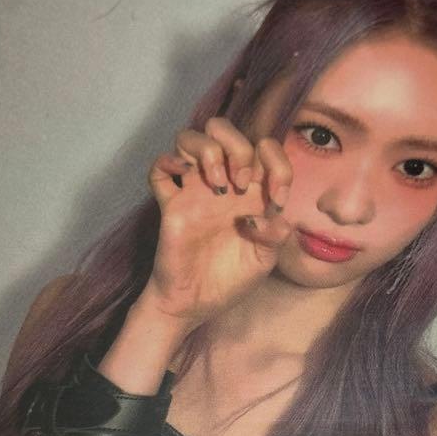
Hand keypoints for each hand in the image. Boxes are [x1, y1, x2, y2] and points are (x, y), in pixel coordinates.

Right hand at [143, 116, 294, 326]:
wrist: (194, 303)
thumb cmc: (230, 281)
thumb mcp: (264, 262)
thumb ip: (275, 237)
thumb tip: (266, 216)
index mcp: (252, 193)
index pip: (267, 150)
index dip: (277, 163)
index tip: (276, 200)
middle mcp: (224, 185)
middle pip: (225, 131)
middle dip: (238, 147)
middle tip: (241, 183)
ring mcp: (194, 191)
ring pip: (190, 139)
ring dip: (207, 152)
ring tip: (215, 186)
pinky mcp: (170, 204)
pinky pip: (159, 167)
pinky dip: (167, 162)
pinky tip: (182, 178)